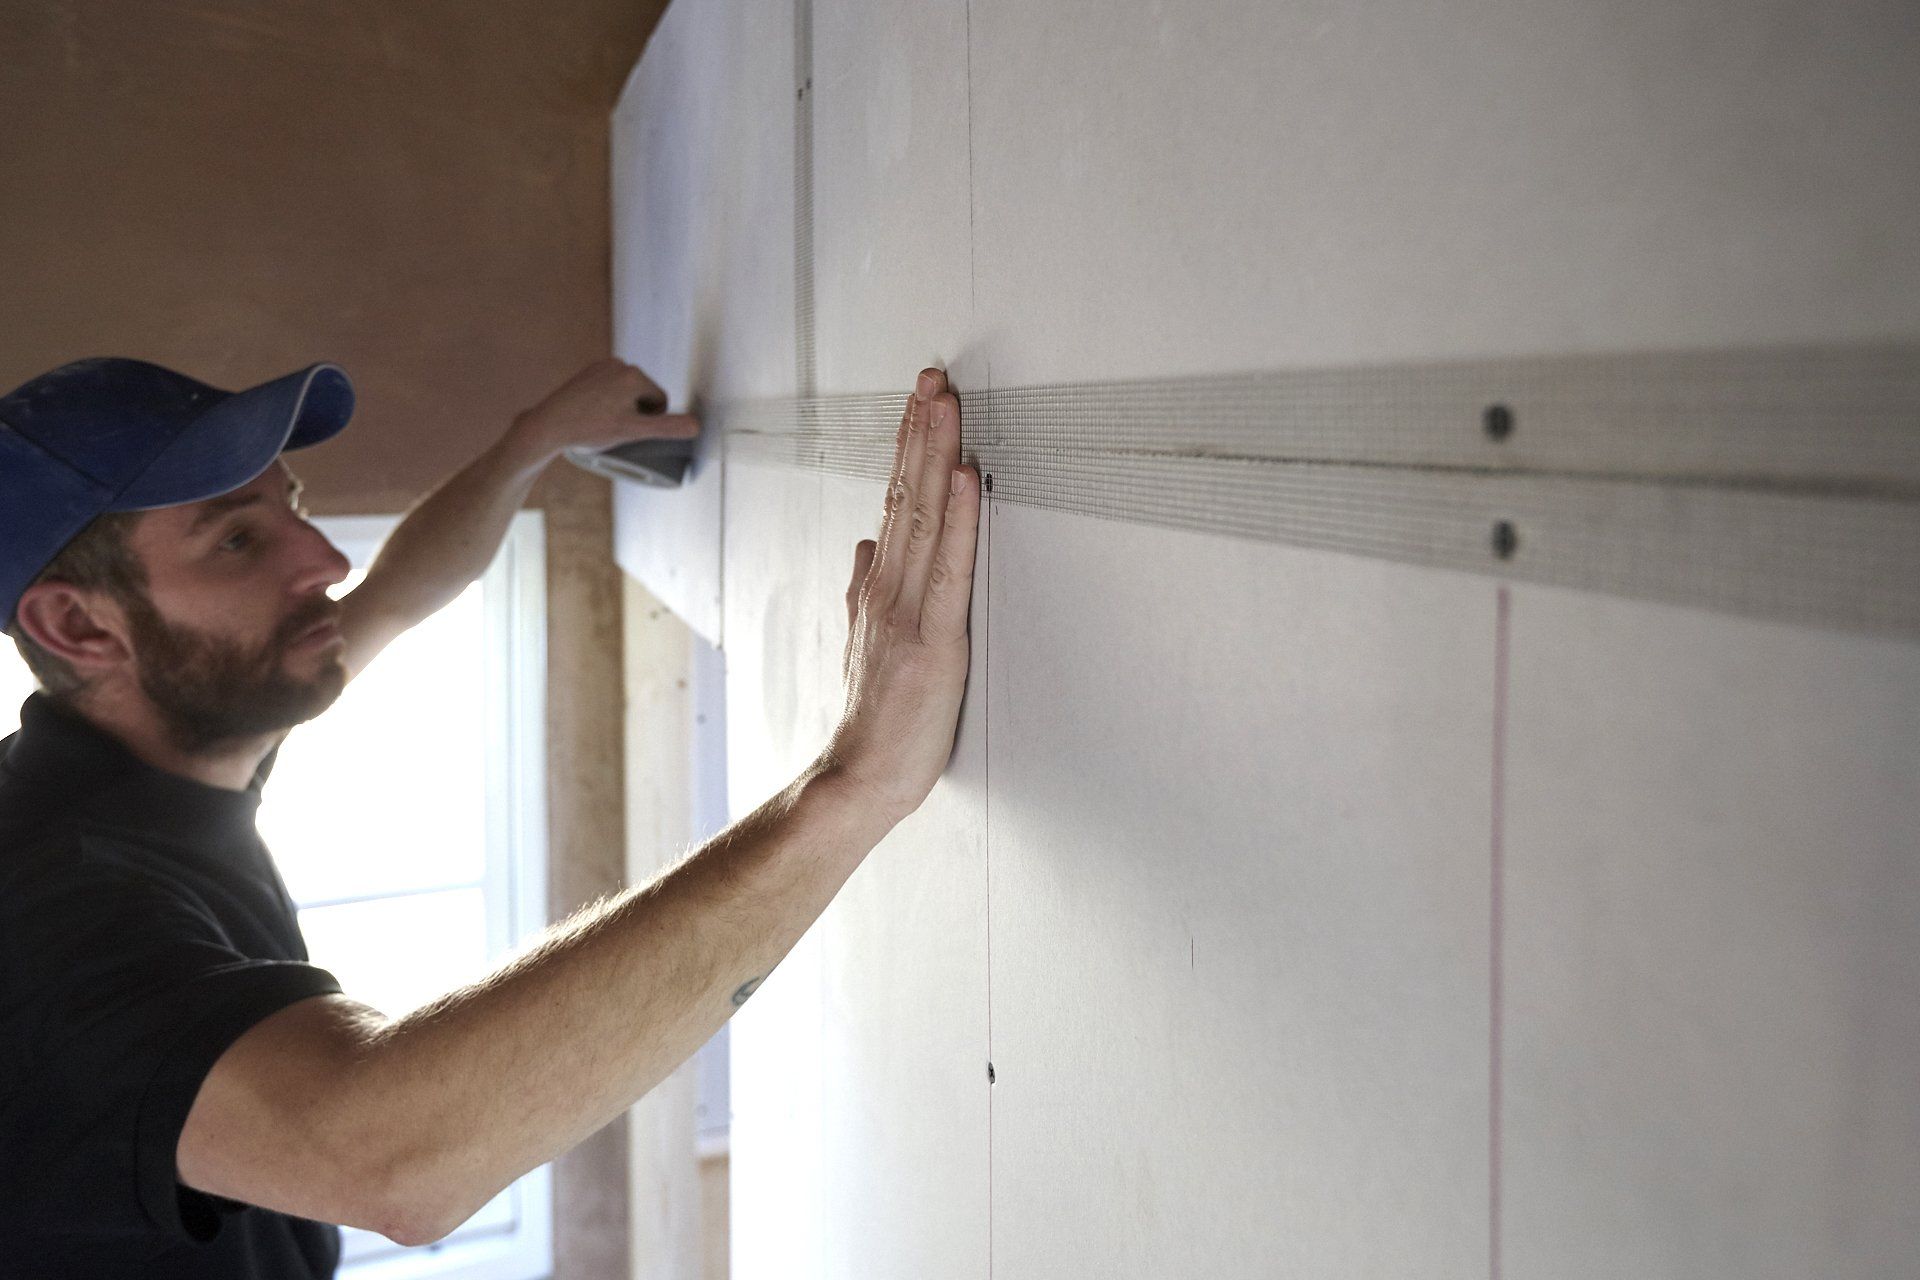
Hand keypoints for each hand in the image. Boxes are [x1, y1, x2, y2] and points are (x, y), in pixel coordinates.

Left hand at [508, 358, 699, 461]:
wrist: (548, 425)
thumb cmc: (590, 429)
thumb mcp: (633, 432)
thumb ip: (667, 427)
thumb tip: (696, 425)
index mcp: (635, 375)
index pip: (660, 402)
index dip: (648, 421)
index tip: (626, 428)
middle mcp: (620, 364)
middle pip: (643, 395)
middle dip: (634, 412)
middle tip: (611, 427)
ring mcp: (602, 366)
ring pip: (626, 393)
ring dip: (620, 408)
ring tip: (600, 421)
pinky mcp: (588, 372)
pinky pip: (609, 389)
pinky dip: (606, 402)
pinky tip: (591, 413)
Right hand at [825, 368, 980, 824]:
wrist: (859, 777)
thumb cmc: (874, 719)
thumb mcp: (864, 642)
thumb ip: (863, 591)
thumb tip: (866, 546)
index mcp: (878, 589)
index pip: (895, 502)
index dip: (907, 448)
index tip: (919, 400)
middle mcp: (888, 590)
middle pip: (907, 495)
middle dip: (920, 431)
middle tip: (933, 376)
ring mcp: (908, 612)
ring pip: (925, 518)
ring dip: (935, 456)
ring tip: (943, 404)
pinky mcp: (935, 641)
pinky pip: (949, 568)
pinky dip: (960, 518)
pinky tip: (965, 478)